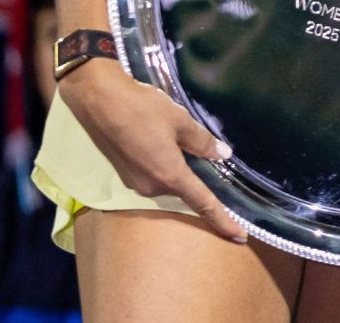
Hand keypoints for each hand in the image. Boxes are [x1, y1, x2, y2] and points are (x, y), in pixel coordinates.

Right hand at [58, 58, 247, 241]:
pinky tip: (164, 144)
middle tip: (215, 171)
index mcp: (169, 176)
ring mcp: (135, 182)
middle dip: (197, 183)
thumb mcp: (181, 121)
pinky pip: (153, 175)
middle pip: (184, 191)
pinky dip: (164, 166)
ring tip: (181, 145)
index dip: (223, 220)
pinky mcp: (124, 173)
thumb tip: (222, 155)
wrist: (100, 102)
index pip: (203, 204)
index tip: (240, 237)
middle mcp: (151, 187)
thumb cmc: (143, 109)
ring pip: (168, 181)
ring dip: (178, 170)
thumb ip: (202, 142)